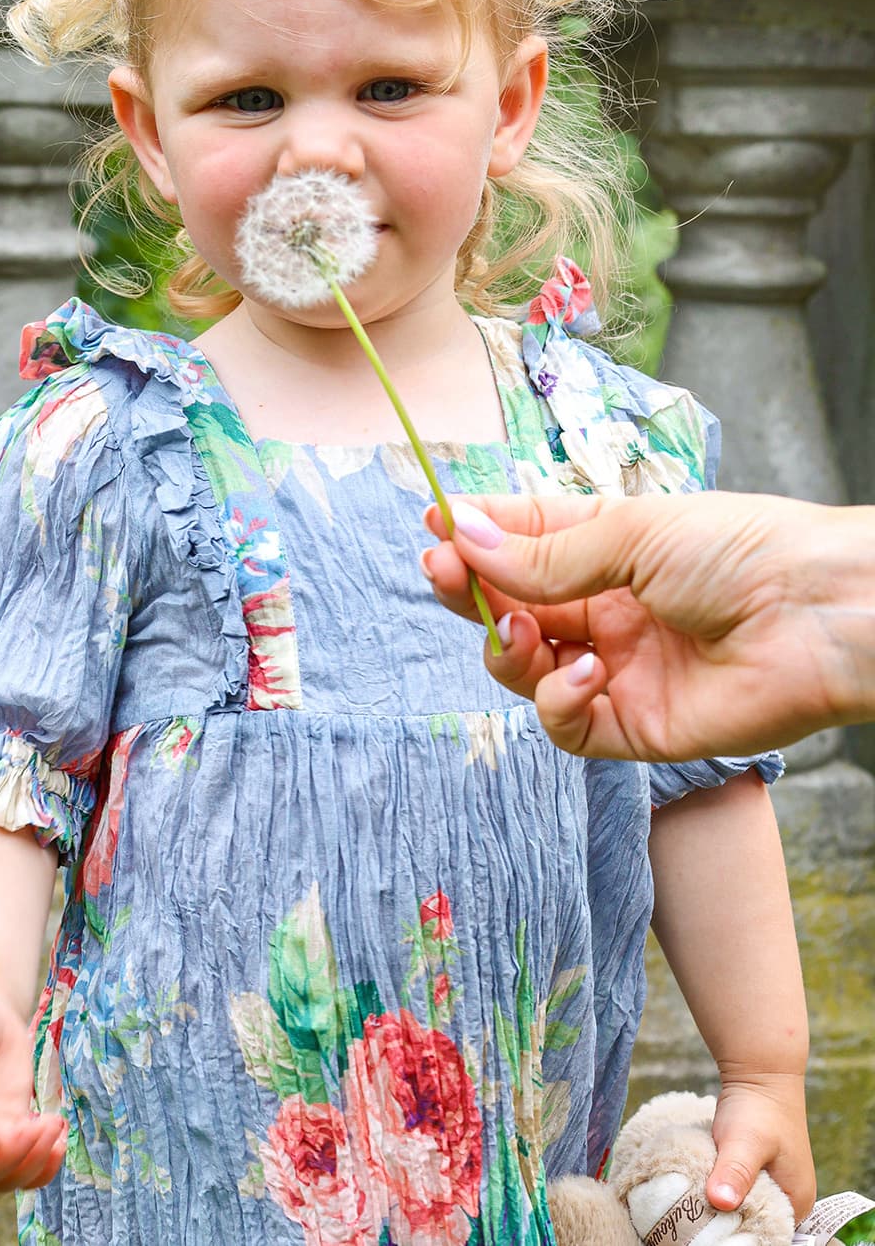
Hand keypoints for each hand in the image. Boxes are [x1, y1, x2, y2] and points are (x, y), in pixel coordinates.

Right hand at [421, 491, 873, 761]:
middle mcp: (604, 609)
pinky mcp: (633, 725)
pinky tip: (583, 675)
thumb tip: (462, 536)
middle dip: (471, 593)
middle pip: (510, 608)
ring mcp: (616, 668)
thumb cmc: (742, 550)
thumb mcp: (630, 534)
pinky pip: (565, 725)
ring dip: (511, 651)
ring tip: (530, 634)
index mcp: (607, 550)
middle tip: (443, 574)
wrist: (819, 614)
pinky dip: (558, 702)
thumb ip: (543, 554)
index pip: (520, 544)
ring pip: (524, 670)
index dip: (474, 538)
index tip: (434, 529)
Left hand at [707, 1071, 814, 1224]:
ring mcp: (773, 1181)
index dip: (740, 1232)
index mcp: (796, 1201)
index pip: (768, 1233)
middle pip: (754, 1221)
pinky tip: (704, 1179)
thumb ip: (735, 1172)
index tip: (710, 1225)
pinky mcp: (755, 1167)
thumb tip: (720, 1202)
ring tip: (699, 1194)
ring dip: (723, 1199)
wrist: (758, 1072)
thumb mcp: (745, 1142)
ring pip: (743, 1204)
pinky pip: (737, 1187)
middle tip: (698, 1210)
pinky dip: (721, 1184)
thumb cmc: (758, 1108)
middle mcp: (788, 1196)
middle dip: (728, 1217)